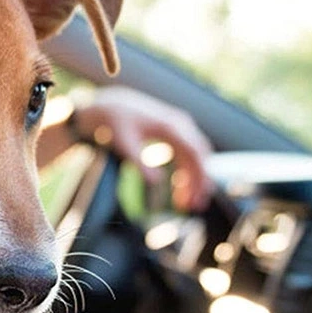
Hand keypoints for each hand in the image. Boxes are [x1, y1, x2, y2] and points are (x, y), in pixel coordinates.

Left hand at [71, 87, 212, 211]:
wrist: (111, 106)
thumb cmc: (117, 123)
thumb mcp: (125, 144)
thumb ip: (140, 162)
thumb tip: (156, 182)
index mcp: (171, 126)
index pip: (195, 153)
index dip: (199, 175)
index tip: (197, 195)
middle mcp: (180, 124)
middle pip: (199, 156)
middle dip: (199, 182)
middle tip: (195, 206)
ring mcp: (179, 128)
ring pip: (194, 157)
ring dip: (193, 180)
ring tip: (186, 204)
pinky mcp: (174, 133)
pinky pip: (187, 155)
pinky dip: (186, 173)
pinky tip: (180, 190)